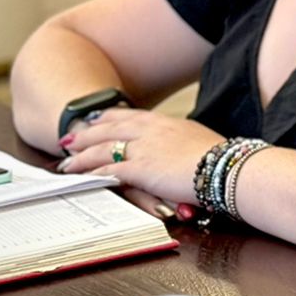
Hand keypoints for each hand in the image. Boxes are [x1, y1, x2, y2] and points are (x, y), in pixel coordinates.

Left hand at [58, 107, 221, 209]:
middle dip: (87, 134)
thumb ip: (186, 144)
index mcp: (168, 123)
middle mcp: (152, 130)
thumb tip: (184, 153)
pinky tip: (81, 179)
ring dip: (82, 156)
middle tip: (70, 139)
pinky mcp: (141, 168)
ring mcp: (145, 148)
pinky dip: (92, 174)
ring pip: (103, 148)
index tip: (97, 120)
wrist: (229, 168)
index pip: (132, 117)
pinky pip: (109, 170)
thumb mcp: (202, 143)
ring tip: (66, 162)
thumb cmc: (224, 161)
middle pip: (111, 128)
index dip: (111, 119)